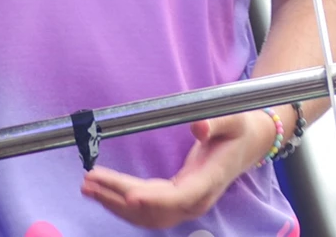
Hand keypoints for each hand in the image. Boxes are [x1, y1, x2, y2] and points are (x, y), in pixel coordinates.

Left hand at [80, 110, 275, 229]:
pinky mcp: (177, 201)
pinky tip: (103, 193)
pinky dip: (123, 205)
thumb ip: (216, 121)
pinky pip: (148, 210)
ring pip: (148, 215)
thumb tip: (197, 126)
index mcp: (209, 179)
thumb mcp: (232, 119)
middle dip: (120, 197)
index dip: (154, 200)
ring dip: (116, 203)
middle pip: (155, 208)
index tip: (129, 196)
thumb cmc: (238, 129)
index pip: (179, 197)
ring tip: (88, 186)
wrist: (247, 144)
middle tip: (90, 180)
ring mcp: (186, 204)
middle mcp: (196, 199)